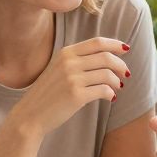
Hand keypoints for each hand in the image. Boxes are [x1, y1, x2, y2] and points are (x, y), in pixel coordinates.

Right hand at [9, 38, 130, 142]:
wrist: (31, 114)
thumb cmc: (48, 93)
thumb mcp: (58, 68)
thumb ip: (77, 60)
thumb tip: (107, 56)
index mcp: (65, 53)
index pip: (97, 42)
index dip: (115, 44)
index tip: (126, 49)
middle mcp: (69, 63)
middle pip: (106, 57)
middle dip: (120, 65)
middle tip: (126, 74)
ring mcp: (72, 78)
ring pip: (107, 74)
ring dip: (117, 81)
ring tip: (118, 87)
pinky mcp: (76, 95)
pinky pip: (103, 90)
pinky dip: (111, 94)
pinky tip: (110, 98)